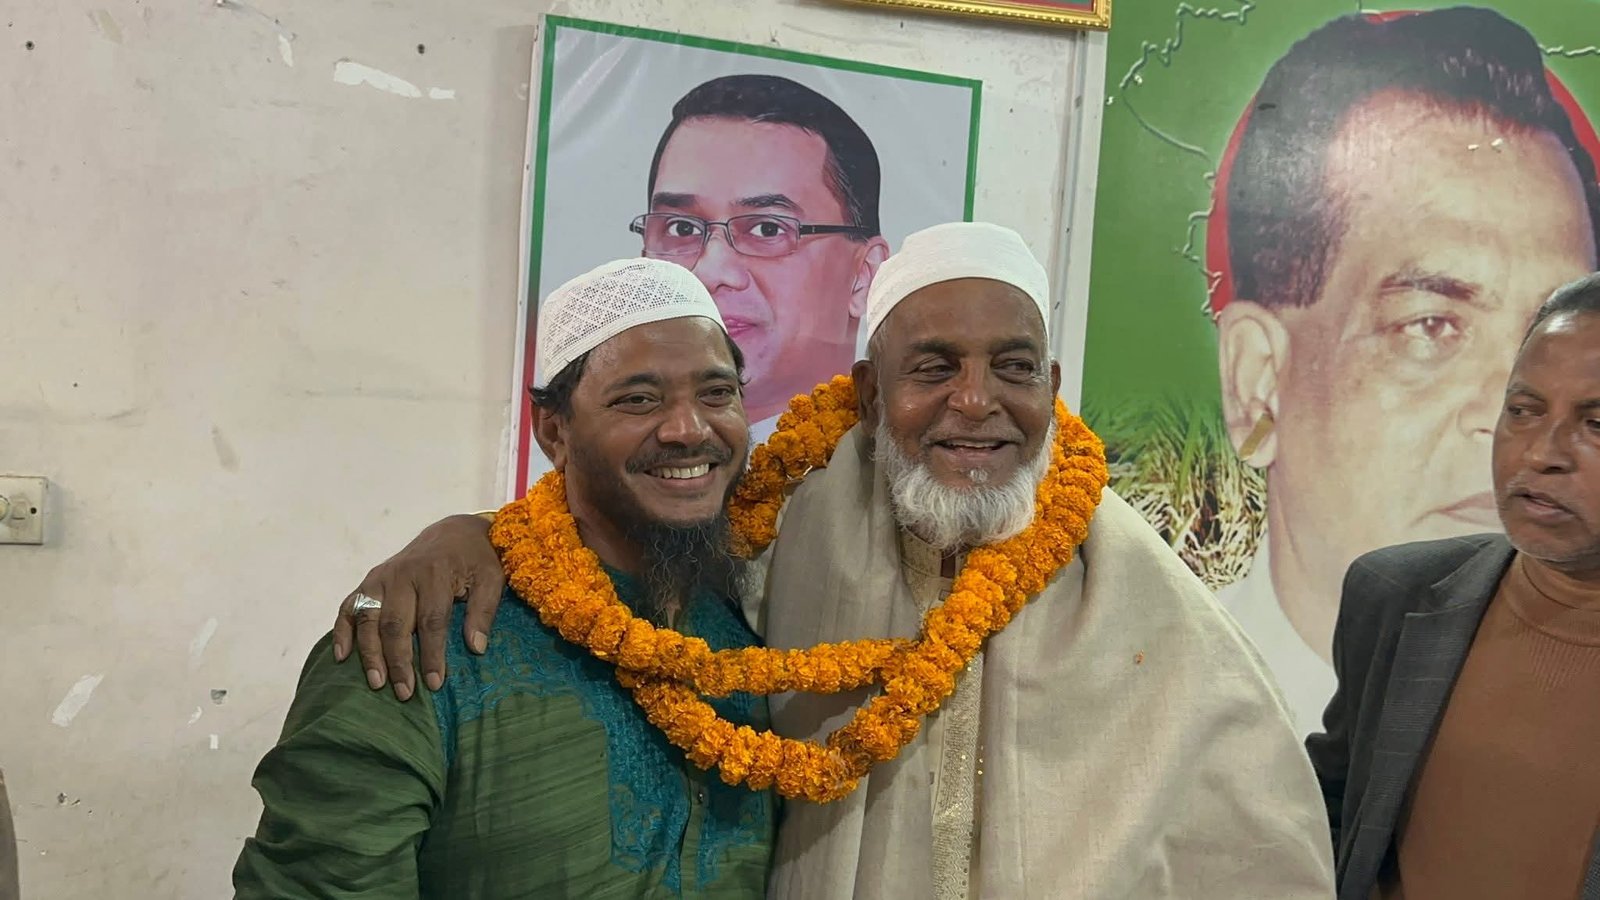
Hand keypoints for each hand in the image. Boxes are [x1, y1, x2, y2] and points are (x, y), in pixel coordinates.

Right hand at [332, 514, 504, 700]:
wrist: (454, 531)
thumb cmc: (476, 559)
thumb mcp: (491, 578)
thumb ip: (483, 611)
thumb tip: (476, 648)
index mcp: (435, 573)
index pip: (431, 621)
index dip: (432, 655)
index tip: (435, 683)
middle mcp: (402, 575)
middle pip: (395, 624)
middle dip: (398, 661)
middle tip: (404, 693)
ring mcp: (381, 578)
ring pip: (368, 619)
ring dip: (369, 653)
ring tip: (376, 683)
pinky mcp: (369, 581)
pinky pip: (349, 607)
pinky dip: (342, 631)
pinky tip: (341, 657)